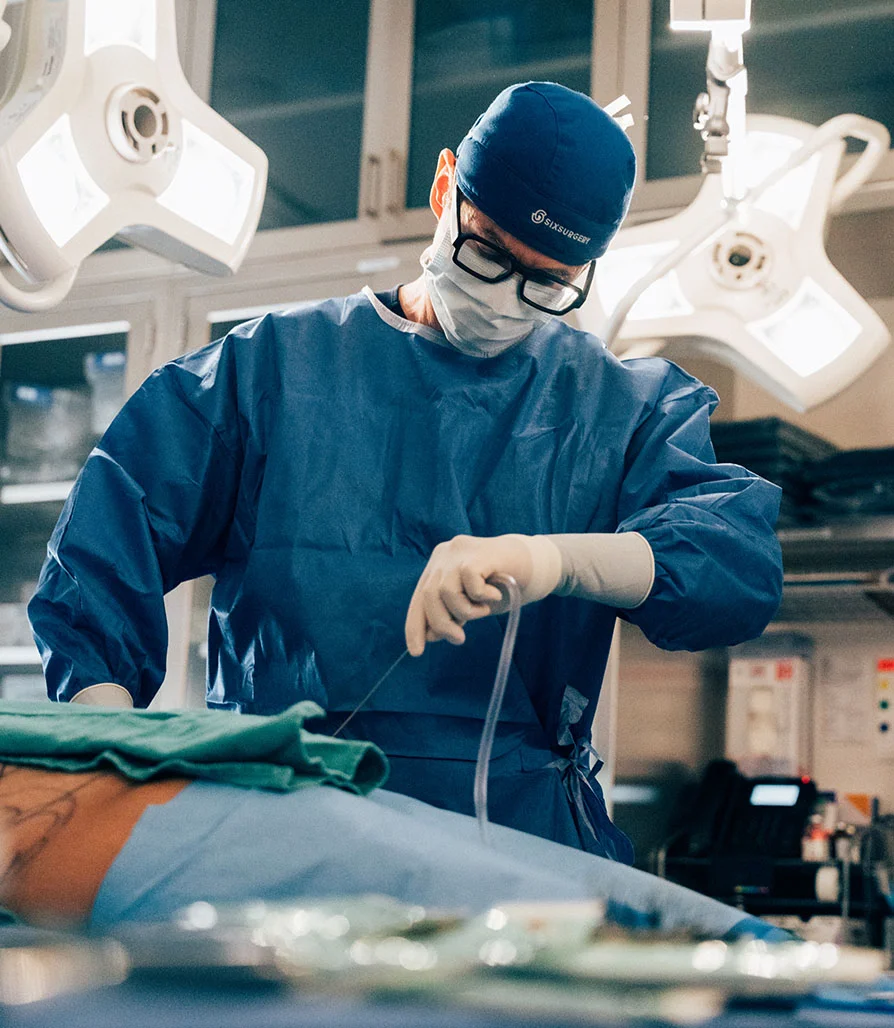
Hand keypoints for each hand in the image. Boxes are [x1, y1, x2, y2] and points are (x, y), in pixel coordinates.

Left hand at [405, 534, 560, 655]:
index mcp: (438, 565)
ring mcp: (461, 551)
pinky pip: (469, 583)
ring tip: (484, 610)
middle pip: (428, 596)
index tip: (416, 651)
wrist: (538, 565)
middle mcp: (445, 554)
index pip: (419, 598)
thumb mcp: (473, 605)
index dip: (415, 626)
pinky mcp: (480, 553)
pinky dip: (481, 596)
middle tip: (460, 639)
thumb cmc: (504, 586)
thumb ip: (451, 614)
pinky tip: (494, 594)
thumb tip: (430, 635)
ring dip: (466, 611)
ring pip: (446, 592)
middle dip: (442, 624)